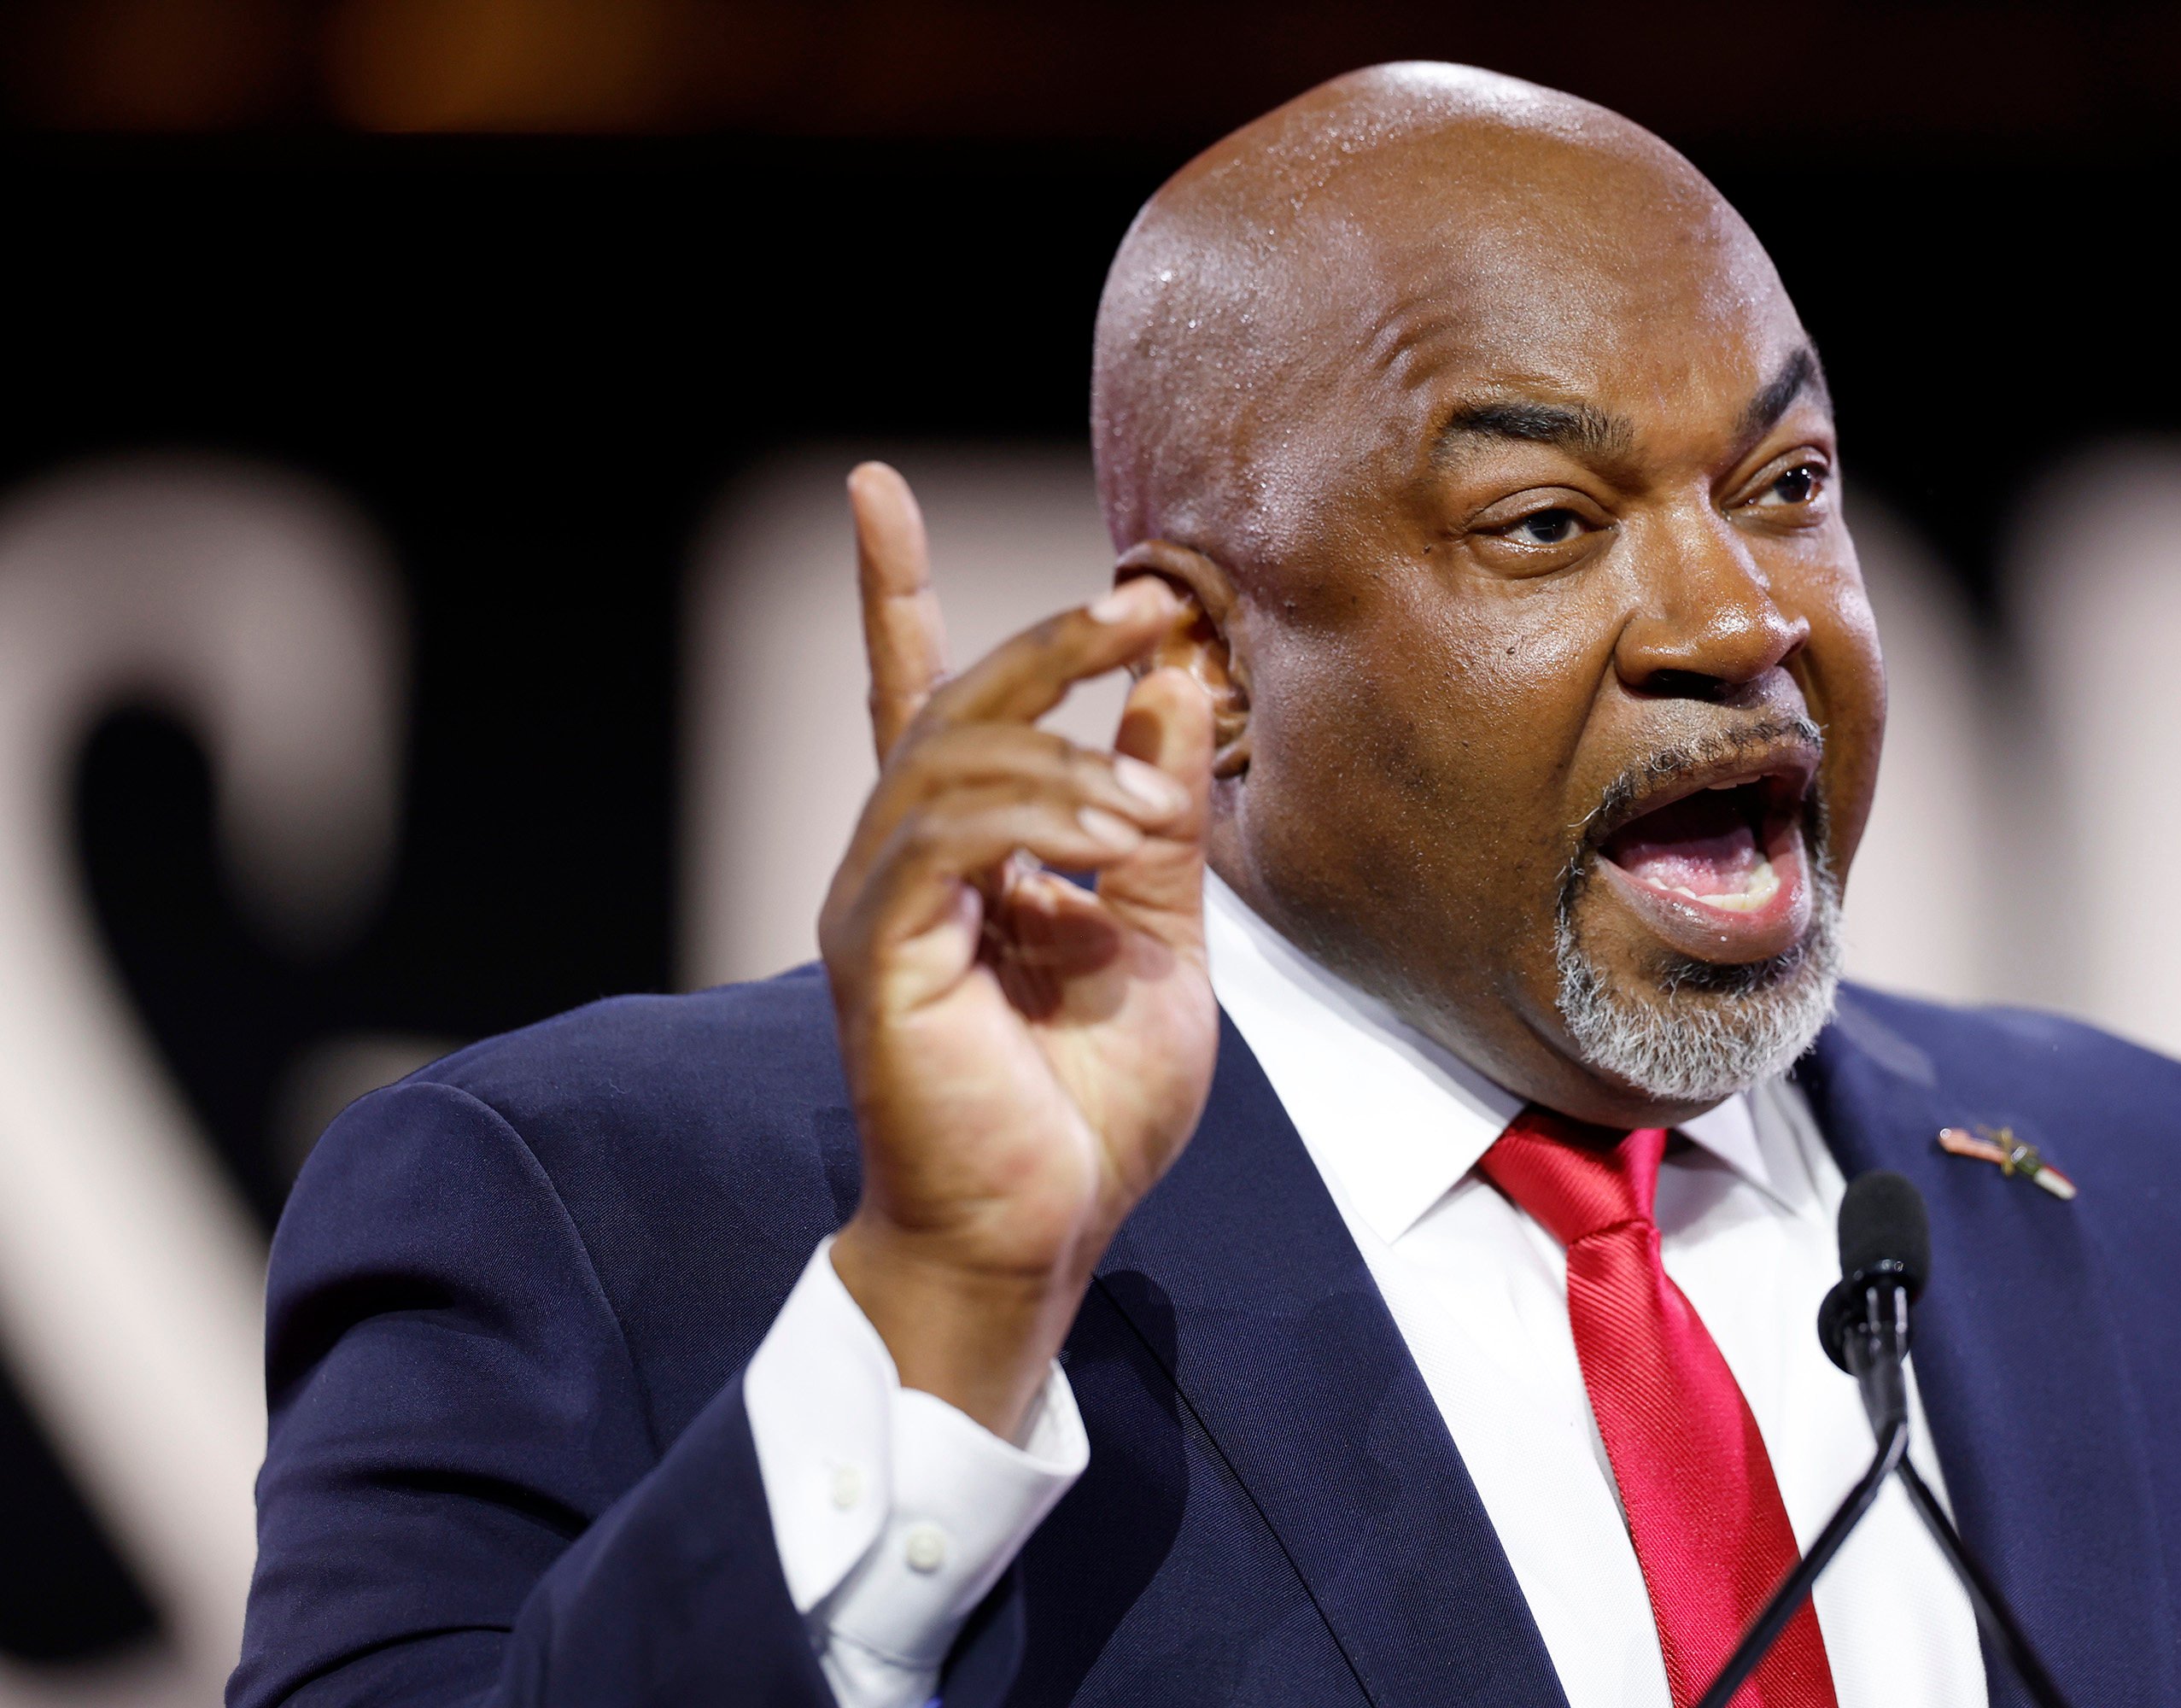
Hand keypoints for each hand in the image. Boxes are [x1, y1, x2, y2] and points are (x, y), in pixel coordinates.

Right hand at [821, 462, 1216, 1438]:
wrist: (1037, 1236)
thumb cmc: (1085, 1109)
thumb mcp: (1162, 939)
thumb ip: (1161, 816)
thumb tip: (1177, 685)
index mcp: (959, 858)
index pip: (919, 697)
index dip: (893, 593)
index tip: (874, 491)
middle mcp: (900, 865)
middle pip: (950, 702)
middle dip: (1048, 640)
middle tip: (1144, 603)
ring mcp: (879, 905)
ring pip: (949, 757)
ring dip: (1067, 752)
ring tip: (1153, 806)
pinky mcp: (880, 953)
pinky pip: (945, 837)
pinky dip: (1038, 815)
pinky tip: (1114, 839)